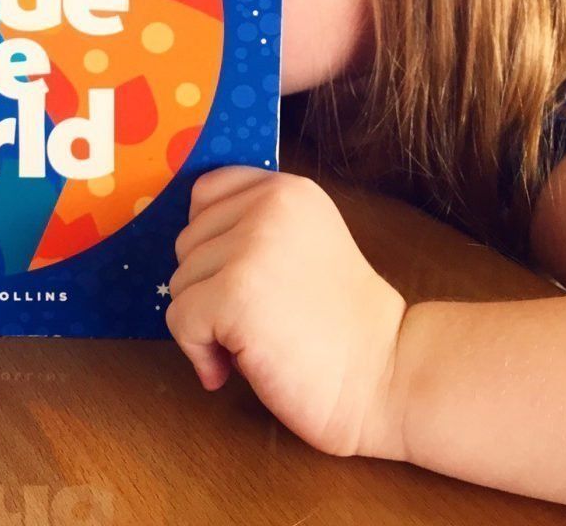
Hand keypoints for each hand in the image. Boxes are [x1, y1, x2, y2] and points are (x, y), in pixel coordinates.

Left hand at [167, 167, 407, 457]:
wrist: (386, 375)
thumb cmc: (339, 323)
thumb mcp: (303, 243)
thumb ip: (253, 226)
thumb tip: (184, 243)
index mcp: (286, 190)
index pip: (205, 191)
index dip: (209, 239)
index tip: (238, 273)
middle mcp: (268, 206)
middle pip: (187, 241)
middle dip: (208, 287)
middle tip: (258, 317)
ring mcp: (250, 248)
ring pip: (179, 282)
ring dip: (205, 323)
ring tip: (255, 340)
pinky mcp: (234, 295)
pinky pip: (180, 319)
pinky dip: (198, 352)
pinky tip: (235, 366)